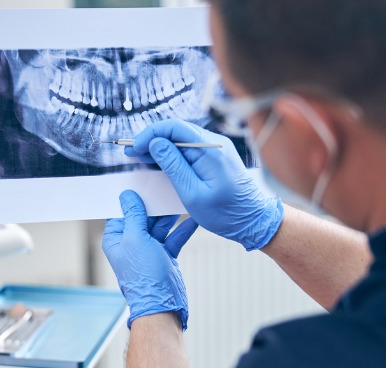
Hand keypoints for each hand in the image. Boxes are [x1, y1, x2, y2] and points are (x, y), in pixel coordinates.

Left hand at [102, 190, 198, 330]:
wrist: (163, 304)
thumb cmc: (144, 277)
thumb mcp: (136, 239)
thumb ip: (133, 216)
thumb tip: (128, 196)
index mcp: (116, 239)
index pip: (122, 211)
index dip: (133, 198)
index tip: (143, 182)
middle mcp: (131, 243)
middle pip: (143, 215)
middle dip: (155, 204)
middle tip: (167, 187)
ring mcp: (149, 249)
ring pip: (160, 224)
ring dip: (171, 214)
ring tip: (181, 199)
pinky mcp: (165, 255)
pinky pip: (174, 236)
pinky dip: (183, 228)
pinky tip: (194, 218)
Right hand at [128, 119, 283, 250]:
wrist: (254, 221)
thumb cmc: (226, 213)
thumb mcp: (193, 193)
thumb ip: (173, 166)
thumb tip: (155, 143)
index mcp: (210, 149)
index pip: (173, 128)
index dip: (149, 135)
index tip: (133, 148)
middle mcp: (214, 143)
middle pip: (176, 131)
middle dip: (151, 140)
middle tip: (130, 154)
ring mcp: (215, 150)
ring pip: (180, 141)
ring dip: (159, 149)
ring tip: (139, 159)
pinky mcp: (214, 159)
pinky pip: (189, 150)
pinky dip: (171, 156)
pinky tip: (158, 164)